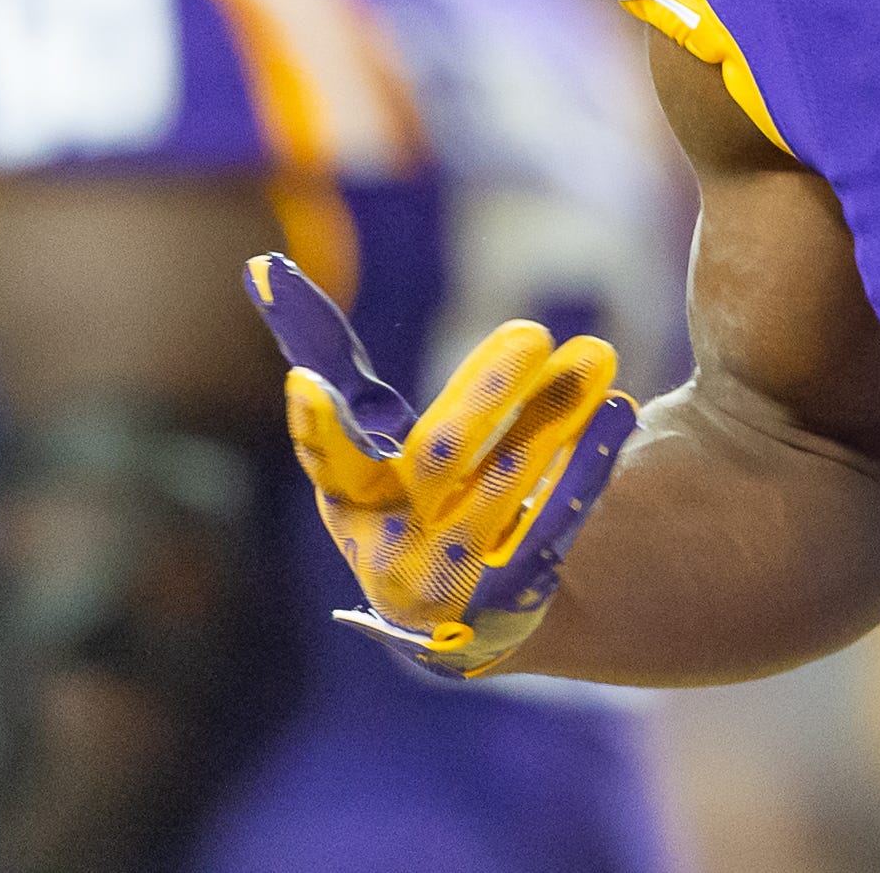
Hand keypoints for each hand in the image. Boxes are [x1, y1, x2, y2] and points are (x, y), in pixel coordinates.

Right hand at [243, 252, 636, 676]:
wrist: (505, 611)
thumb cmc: (437, 491)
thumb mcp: (385, 434)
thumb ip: (337, 361)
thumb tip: (260, 268)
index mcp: (354, 504)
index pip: (332, 460)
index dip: (319, 427)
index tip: (311, 383)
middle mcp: (390, 553)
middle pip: (436, 461)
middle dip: (485, 392)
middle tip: (535, 330)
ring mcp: (453, 588)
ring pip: (505, 488)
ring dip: (551, 418)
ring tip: (598, 356)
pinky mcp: (511, 608)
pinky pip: (554, 526)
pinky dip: (585, 466)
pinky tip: (619, 414)